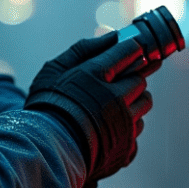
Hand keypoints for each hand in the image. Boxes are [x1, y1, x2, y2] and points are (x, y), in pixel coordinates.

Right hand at [25, 32, 152, 187]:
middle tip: (116, 81)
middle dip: (131, 76)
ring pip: (144, 103)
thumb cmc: (46, 106)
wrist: (44, 151)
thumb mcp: (54, 70)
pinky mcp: (127, 146)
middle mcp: (115, 98)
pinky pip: (138, 128)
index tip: (131, 50)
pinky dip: (128, 125)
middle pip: (139, 79)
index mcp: (97, 75)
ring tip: (112, 105)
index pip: (129, 52)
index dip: (132, 49)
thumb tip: (113, 36)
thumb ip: (83, 49)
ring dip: (134, 100)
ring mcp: (124, 124)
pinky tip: (110, 126)